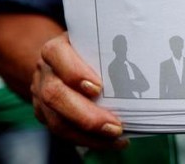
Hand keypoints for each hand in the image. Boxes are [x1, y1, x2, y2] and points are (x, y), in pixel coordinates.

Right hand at [31, 32, 128, 148]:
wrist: (57, 62)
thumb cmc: (85, 50)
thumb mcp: (94, 42)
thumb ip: (109, 49)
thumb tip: (144, 58)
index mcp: (55, 49)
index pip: (57, 56)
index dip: (75, 73)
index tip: (98, 87)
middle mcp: (45, 73)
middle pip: (55, 95)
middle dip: (86, 115)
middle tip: (114, 126)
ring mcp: (40, 96)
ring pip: (56, 121)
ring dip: (88, 135)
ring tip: (116, 137)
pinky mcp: (45, 115)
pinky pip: (63, 132)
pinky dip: (88, 140)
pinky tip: (110, 142)